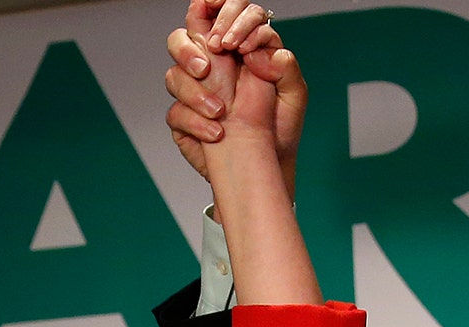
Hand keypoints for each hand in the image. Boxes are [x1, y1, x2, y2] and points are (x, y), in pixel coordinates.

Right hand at [165, 0, 305, 199]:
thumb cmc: (280, 128)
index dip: (219, 18)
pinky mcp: (183, 118)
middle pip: (182, 37)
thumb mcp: (294, 94)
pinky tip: (217, 132)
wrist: (268, 167)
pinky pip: (176, 112)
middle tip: (208, 68)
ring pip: (173, 74)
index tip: (232, 42)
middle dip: (189, 49)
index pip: (218, 17)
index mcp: (236, 51)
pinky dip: (195, 122)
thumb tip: (256, 53)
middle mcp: (211, 67)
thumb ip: (284, 65)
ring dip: (194, 91)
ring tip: (220, 111)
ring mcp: (194, 91)